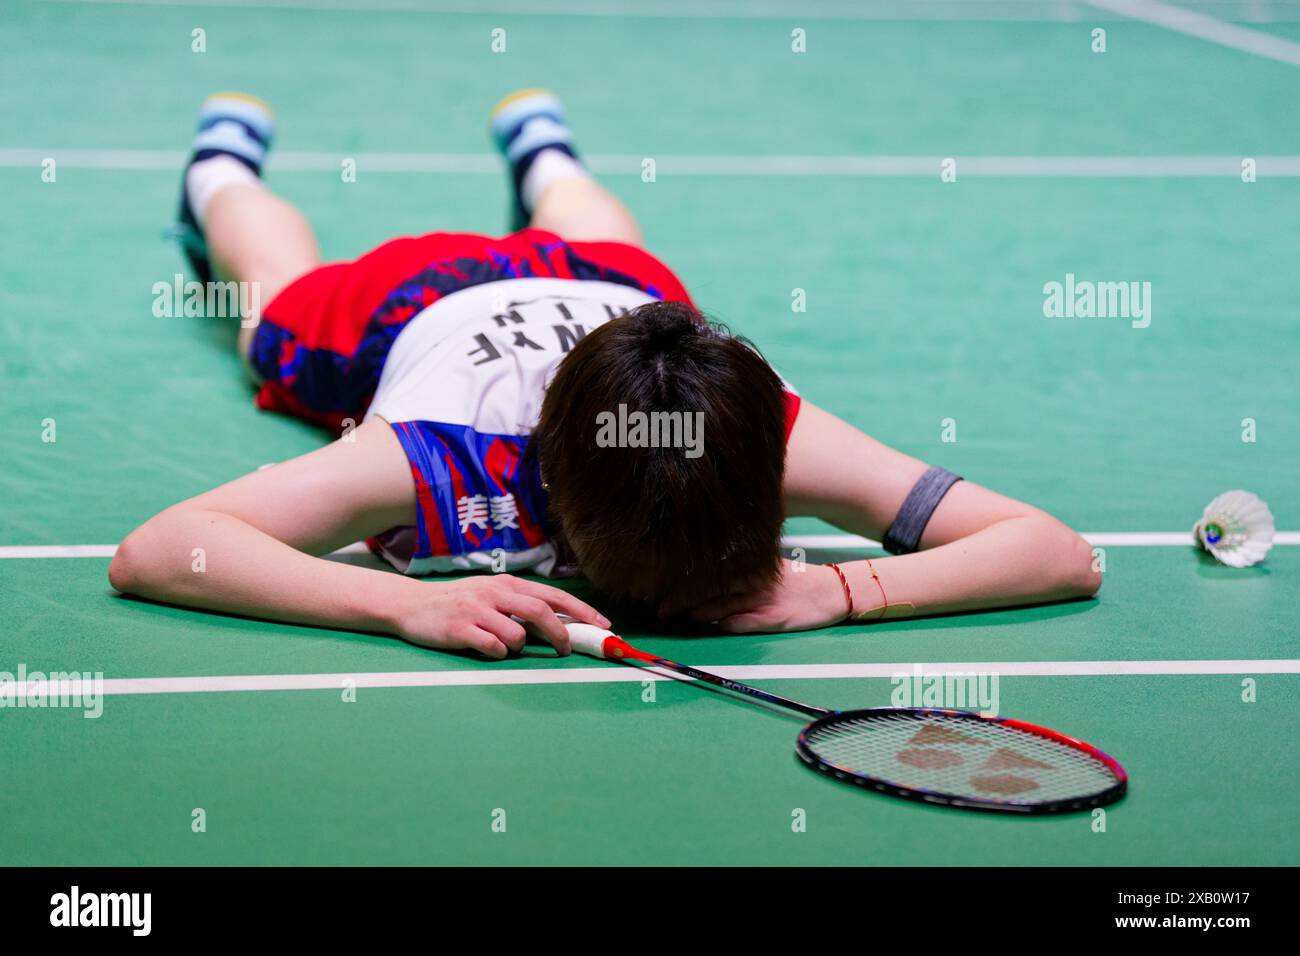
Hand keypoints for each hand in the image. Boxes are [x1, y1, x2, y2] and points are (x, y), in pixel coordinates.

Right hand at [394, 574, 609, 658]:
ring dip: (519, 646)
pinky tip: (487, 649)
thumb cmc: (457, 603)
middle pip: (540, 611)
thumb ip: (519, 605)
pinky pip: (492, 647)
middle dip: (560, 633)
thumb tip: (560, 621)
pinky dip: (497, 653)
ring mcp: (476, 611)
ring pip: (516, 634)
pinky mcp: (459, 630)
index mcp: (506, 583)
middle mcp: (494, 593)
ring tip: (503, 645)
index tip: (602, 626)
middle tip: (567, 650)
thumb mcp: (490, 595)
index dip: (581, 611)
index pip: (552, 595)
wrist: (410, 605)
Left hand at [672, 559, 849, 633]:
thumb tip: (708, 585)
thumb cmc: (794, 582)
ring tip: (678, 618)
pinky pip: (745, 622)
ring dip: (698, 613)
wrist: (831, 590)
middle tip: (660, 610)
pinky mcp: (773, 617)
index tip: (662, 592)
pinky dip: (728, 624)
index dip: (684, 584)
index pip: (710, 574)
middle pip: (710, 589)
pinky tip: (714, 626)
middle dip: (682, 600)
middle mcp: (752, 580)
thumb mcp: (766, 570)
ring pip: (723, 605)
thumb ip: (738, 575)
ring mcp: (762, 599)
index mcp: (749, 566)